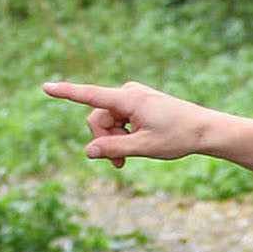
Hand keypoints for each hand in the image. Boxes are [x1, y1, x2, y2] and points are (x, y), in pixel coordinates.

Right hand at [43, 80, 213, 168]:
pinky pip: (120, 118)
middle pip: (98, 117)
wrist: (206, 130)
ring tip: (128, 159)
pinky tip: (135, 145)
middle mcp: (128, 92)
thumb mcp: (145, 147)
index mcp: (129, 99)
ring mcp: (134, 96)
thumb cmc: (179, 137)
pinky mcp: (139, 102)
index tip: (45, 87)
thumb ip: (115, 149)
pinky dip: (123, 133)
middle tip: (118, 164)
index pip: (90, 95)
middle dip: (104, 140)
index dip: (66, 93)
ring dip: (114, 139)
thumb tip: (88, 152)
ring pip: (108, 120)